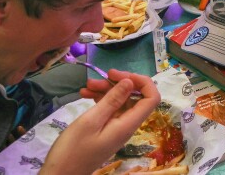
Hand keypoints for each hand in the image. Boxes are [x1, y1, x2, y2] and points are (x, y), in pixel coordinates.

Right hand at [42, 71, 159, 173]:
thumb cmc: (73, 149)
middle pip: (134, 97)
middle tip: (99, 77)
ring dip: (106, 90)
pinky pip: (109, 109)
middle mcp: (127, 125)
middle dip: (118, 83)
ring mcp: (116, 128)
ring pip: (119, 102)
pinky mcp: (105, 130)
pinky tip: (84, 94)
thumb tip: (131, 82)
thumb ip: (112, 100)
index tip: (119, 76)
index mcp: (128, 124)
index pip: (151, 99)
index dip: (142, 82)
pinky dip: (99, 99)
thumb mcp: (91, 120)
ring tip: (86, 86)